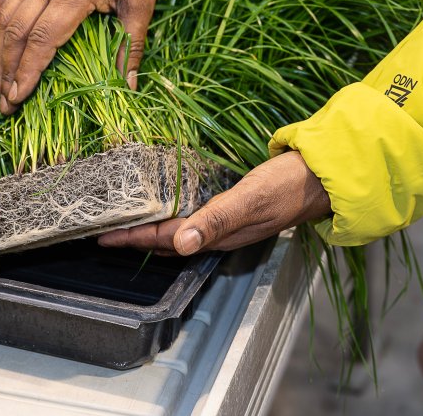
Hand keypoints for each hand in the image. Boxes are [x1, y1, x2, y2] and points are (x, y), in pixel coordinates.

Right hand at [0, 0, 158, 114]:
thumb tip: (129, 86)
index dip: (28, 70)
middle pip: (17, 33)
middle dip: (6, 71)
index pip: (43, 39)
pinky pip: (0, 0)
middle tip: (3, 103)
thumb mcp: (140, 2)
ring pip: (3, 18)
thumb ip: (131, 44)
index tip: (18, 96)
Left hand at [97, 151, 331, 254]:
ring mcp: (224, 223)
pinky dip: (170, 216)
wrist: (322, 177)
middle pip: (164, 241)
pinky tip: (164, 207)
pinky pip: (191, 218)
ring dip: (148, 230)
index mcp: (217, 234)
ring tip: (123, 223)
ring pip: (176, 232)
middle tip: (102, 230)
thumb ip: (216, 220)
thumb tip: (179, 244)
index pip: (163, 239)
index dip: (131, 238)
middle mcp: (217, 234)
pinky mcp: (231, 209)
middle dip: (132, 238)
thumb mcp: (251, 199)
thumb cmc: (288, 185)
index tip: (101, 236)